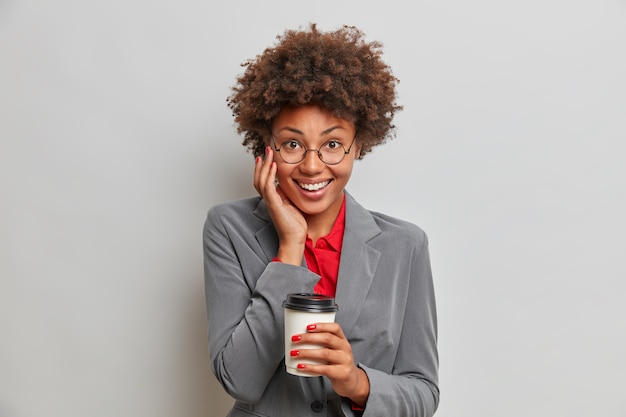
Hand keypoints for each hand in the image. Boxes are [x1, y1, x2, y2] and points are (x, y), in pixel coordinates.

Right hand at [254, 147, 306, 263]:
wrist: (295, 239)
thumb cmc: (295, 224)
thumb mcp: (292, 203)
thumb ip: (289, 193)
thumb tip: (291, 182)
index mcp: (272, 198)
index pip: (263, 180)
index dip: (264, 168)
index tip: (267, 156)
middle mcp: (268, 199)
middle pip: (258, 178)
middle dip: (262, 163)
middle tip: (266, 149)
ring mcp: (269, 202)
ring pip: (261, 180)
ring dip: (265, 165)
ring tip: (268, 153)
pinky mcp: (274, 205)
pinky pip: (268, 187)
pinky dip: (269, 175)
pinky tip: (274, 165)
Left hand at [290, 322, 369, 406]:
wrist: (351, 382)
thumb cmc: (338, 364)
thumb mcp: (334, 351)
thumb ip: (322, 344)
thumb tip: (299, 338)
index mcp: (343, 340)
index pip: (335, 328)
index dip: (321, 326)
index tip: (307, 326)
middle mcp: (345, 348)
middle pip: (327, 339)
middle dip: (309, 338)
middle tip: (295, 339)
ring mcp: (345, 361)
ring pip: (325, 353)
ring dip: (307, 352)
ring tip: (294, 353)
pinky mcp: (342, 373)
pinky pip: (324, 369)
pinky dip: (310, 367)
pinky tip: (301, 366)